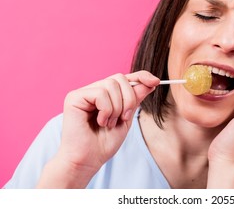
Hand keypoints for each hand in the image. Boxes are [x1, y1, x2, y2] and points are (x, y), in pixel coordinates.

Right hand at [37, 70, 158, 187]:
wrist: (88, 160)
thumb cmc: (104, 143)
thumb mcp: (126, 118)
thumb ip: (135, 99)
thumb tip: (151, 82)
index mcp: (106, 94)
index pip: (126, 78)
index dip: (142, 76)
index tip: (156, 82)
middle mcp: (94, 90)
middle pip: (120, 78)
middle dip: (129, 99)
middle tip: (124, 118)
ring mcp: (84, 93)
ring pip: (111, 84)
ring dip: (117, 108)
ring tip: (109, 123)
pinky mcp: (74, 97)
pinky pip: (100, 93)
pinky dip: (106, 110)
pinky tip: (100, 122)